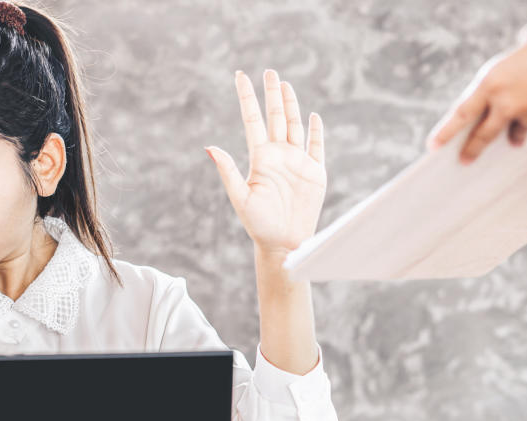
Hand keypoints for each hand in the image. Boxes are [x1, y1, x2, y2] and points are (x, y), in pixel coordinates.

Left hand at [206, 70, 325, 256]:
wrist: (284, 243)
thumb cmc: (258, 224)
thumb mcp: (240, 197)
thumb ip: (228, 171)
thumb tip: (209, 147)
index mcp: (260, 158)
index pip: (252, 120)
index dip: (247, 98)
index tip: (240, 76)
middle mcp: (278, 155)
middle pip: (275, 117)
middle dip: (272, 94)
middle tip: (269, 71)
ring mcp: (297, 162)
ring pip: (294, 125)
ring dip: (291, 105)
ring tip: (285, 85)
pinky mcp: (315, 173)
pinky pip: (316, 147)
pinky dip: (317, 131)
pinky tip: (313, 116)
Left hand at [427, 20, 526, 163]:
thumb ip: (522, 46)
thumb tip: (523, 45)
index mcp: (492, 81)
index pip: (461, 112)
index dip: (446, 131)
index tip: (433, 147)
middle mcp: (505, 103)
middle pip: (482, 133)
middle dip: (471, 149)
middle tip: (463, 160)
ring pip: (514, 131)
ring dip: (513, 136)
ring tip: (514, 143)